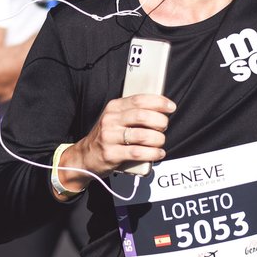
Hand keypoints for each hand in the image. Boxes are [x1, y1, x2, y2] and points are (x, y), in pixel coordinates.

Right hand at [62, 94, 176, 187]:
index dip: (159, 102)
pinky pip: (138, 153)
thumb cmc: (107, 136)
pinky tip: (158, 153)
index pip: (139, 99)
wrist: (85, 156)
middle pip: (143, 116)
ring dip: (158, 139)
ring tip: (160, 142)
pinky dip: (152, 153)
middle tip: (164, 127)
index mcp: (114, 107)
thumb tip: (160, 109)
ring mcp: (110, 137)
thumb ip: (133, 112)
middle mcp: (111, 120)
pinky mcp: (111, 154)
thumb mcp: (116, 118)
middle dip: (160, 121)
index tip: (170, 107)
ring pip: (142, 135)